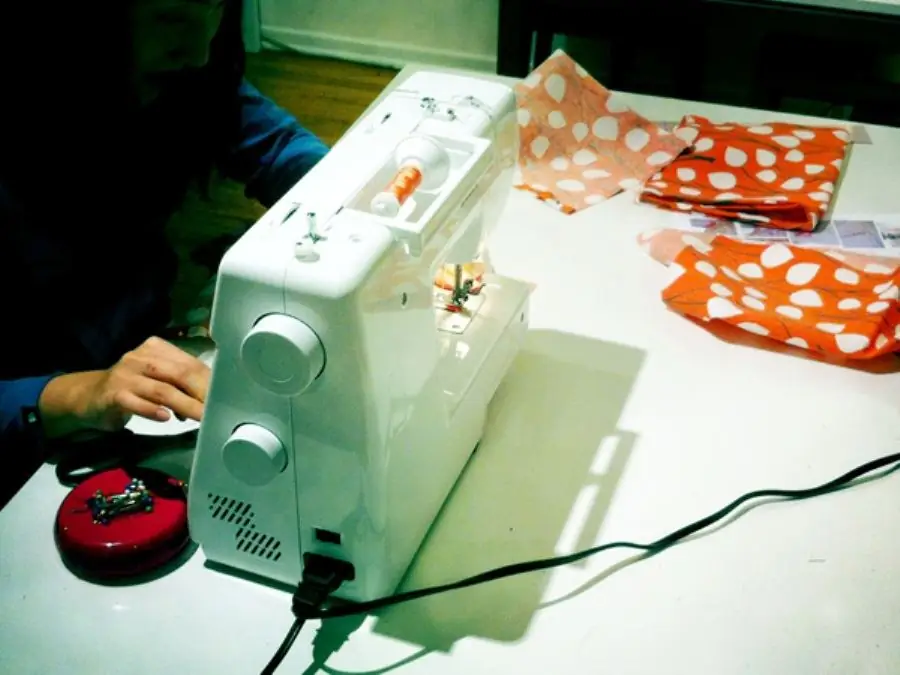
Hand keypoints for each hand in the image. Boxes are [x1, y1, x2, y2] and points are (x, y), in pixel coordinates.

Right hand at [39, 337, 210, 437]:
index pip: (189, 363)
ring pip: (161, 389)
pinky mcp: (112, 394)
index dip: (208, 381)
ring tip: (200, 417)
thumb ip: (179, 384)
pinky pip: (135, 402)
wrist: (87, 397)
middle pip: (178, 374)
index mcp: (155, 349)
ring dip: (184, 404)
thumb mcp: (156, 380)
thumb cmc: (130, 388)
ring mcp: (125, 375)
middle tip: (216, 410)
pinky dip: (151, 410)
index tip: (223, 397)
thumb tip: (208, 398)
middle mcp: (140, 358)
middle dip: (200, 392)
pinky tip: (166, 418)